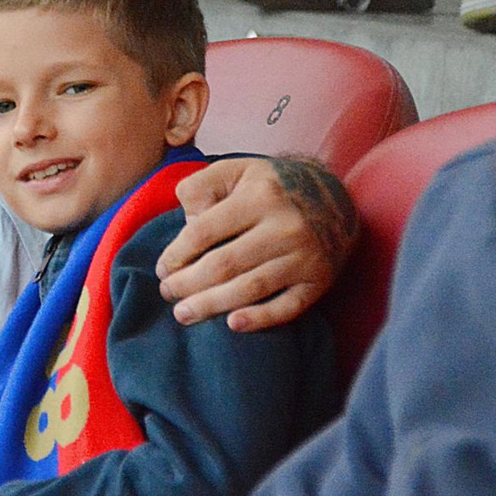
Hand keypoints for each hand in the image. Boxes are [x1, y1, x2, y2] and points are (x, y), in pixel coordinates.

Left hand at [156, 157, 356, 331]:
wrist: (333, 196)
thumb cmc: (268, 186)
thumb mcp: (235, 170)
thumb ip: (201, 187)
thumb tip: (184, 226)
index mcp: (259, 196)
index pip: (204, 231)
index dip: (177, 254)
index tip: (162, 269)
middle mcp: (285, 226)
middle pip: (224, 264)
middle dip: (188, 284)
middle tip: (167, 294)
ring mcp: (305, 256)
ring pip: (250, 288)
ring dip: (212, 305)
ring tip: (184, 314)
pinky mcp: (320, 280)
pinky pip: (288, 307)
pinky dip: (260, 319)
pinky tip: (233, 325)